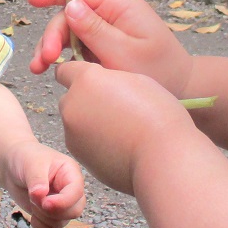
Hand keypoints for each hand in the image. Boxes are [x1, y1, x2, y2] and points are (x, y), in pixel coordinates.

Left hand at [0, 140, 85, 227]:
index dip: (63, 202)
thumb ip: (37, 179)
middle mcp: (70, 190)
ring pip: (62, 223)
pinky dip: (41, 227)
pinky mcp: (51, 215)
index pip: (76, 192)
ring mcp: (62, 204)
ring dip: (43, 217)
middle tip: (35, 200)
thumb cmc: (25, 158)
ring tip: (32, 200)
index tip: (44, 202)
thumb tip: (40, 195)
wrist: (12, 166)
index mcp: (71, 173)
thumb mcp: (31, 164)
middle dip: (52, 211)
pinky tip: (33, 216)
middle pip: (74, 211)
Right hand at [28, 0, 193, 96]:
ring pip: (73, 32)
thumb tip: (69, 6)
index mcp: (121, 7)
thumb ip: (95, 30)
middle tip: (41, 61)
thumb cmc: (159, 72)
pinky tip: (59, 72)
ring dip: (55, 48)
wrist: (185, 91)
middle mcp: (114, 15)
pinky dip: (67, 58)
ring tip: (41, 70)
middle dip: (53, 35)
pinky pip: (81, 47)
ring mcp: (110, 31)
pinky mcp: (108, 48)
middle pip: (72, 15)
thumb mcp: (124, 53)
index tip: (31, 0)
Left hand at [54, 61, 196, 194]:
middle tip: (113, 108)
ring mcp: (72, 133)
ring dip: (89, 122)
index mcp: (86, 80)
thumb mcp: (137, 80)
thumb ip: (110, 79)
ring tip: (119, 131)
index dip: (79, 75)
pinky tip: (118, 146)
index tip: (94, 81)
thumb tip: (101, 86)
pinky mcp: (79, 155)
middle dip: (85, 100)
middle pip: (70, 97)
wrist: (163, 157)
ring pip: (75, 121)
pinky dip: (93, 143)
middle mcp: (72, 105)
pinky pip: (81, 143)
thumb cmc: (158, 115)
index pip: (65, 70)